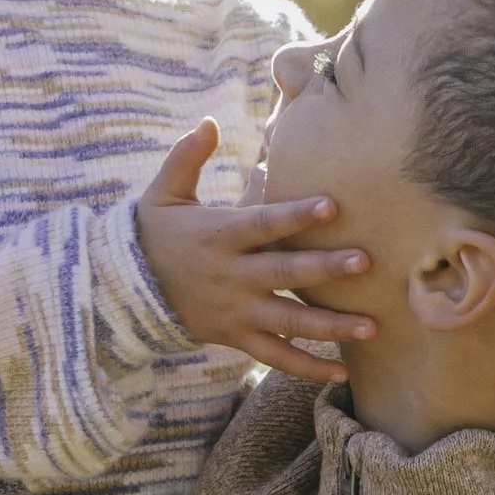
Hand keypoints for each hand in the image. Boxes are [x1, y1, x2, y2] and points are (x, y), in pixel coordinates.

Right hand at [136, 121, 374, 381]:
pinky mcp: (236, 337)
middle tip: (365, 262)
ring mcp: (236, 311)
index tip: (331, 206)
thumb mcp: (162, 194)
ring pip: (289, 321)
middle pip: (285, 272)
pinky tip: (341, 372)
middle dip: (326, 269)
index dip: (296, 215)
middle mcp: (231, 276)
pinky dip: (308, 367)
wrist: (124, 292)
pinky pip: (276, 357)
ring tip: (371, 326)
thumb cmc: (153, 235)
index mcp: (219, 236)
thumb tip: (208, 122)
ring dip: (331, 326)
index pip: (263, 224)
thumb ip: (186, 157)